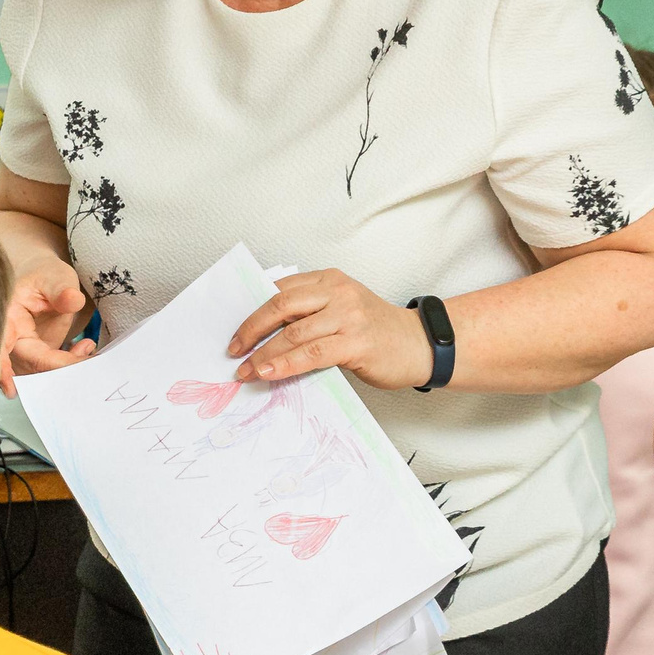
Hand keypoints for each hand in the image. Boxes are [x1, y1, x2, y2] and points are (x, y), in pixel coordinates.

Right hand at [0, 254, 98, 392]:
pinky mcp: (38, 356)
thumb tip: (72, 300)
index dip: (3, 370)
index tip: (11, 390)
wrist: (47, 280)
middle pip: (25, 364)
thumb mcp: (55, 277)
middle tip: (83, 362)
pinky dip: (69, 366)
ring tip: (87, 349)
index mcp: (6, 317)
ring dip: (65, 368)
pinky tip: (84, 348)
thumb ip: (62, 289)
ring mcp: (24, 350)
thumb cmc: (45, 276)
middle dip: (54, 369)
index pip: (0, 346)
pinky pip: (50, 370)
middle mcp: (11, 338)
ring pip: (39, 371)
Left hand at [231, 272, 433, 389]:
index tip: (235, 331)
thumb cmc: (375, 332)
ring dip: (262, 355)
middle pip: (279, 306)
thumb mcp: (339, 310)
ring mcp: (348, 316)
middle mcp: (337, 292)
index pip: (279, 290)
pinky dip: (285, 364)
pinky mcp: (356, 342)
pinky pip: (311, 354)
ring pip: (292, 333)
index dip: (252, 311)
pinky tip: (269, 374)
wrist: (421, 345)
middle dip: (250, 330)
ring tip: (245, 371)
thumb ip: (308, 315)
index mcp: (328, 280)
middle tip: (233, 350)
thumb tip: (262, 334)